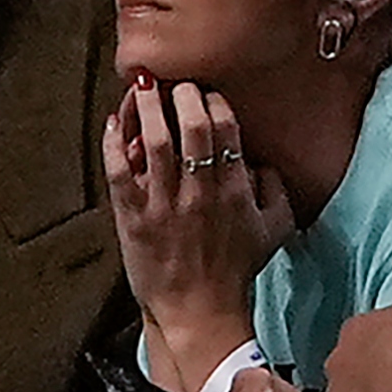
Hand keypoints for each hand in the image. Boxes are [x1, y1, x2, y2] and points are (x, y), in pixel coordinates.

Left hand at [103, 78, 291, 371]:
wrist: (199, 309)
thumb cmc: (237, 268)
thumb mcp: (275, 228)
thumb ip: (274, 187)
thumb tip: (260, 159)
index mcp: (235, 189)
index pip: (226, 129)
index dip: (215, 102)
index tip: (207, 94)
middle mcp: (200, 191)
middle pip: (191, 126)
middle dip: (183, 94)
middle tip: (176, 82)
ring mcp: (164, 203)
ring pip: (154, 140)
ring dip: (148, 107)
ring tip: (144, 86)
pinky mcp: (133, 216)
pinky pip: (120, 169)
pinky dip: (116, 141)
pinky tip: (116, 121)